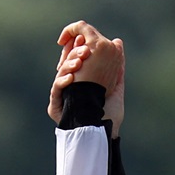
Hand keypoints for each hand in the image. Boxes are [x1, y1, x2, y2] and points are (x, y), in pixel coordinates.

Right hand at [49, 20, 124, 136]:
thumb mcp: (116, 84)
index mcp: (82, 78)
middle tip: (85, 51)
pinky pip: (56, 89)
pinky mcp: (56, 106)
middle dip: (74, 53)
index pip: (76, 57)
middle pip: (66, 62)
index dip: (78, 46)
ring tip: (79, 63)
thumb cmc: (111, 111)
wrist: (106, 132)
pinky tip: (71, 78)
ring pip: (60, 73)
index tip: (85, 41)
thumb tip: (118, 42)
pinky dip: (62, 81)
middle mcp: (70, 85)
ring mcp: (63, 95)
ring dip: (69, 64)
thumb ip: (117, 64)